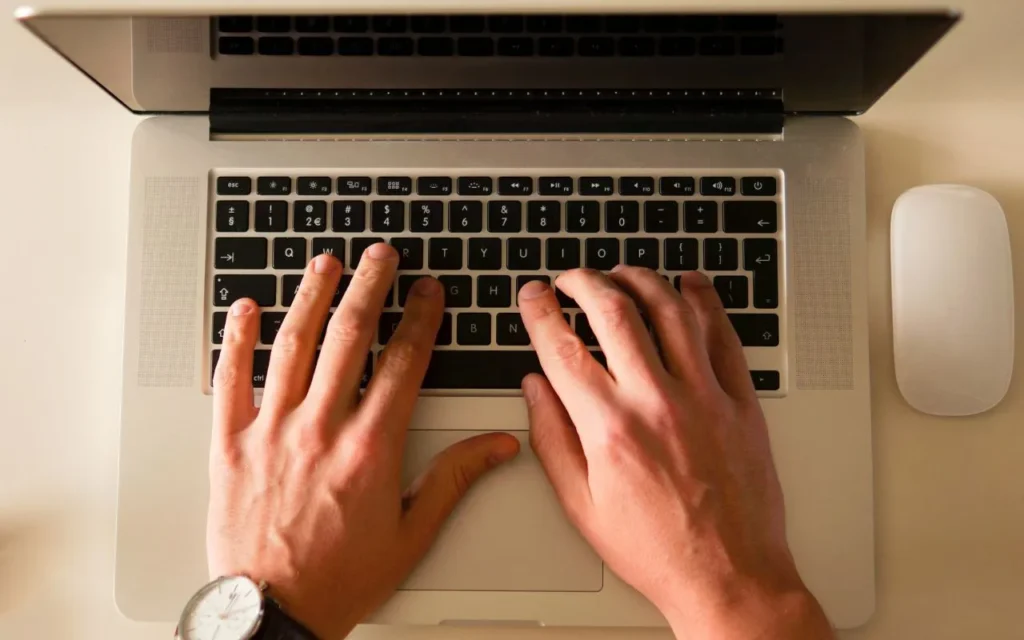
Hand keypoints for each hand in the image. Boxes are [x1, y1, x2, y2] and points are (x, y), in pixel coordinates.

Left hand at [209, 247, 519, 638]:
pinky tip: (244, 309)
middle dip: (370, 288)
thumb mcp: (412, 532)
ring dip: (311, 298)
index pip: (403, 363)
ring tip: (325, 264)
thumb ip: (454, 478)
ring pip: (294, 346)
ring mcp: (272, 431)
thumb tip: (498, 447)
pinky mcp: (231, 445)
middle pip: (350, 338)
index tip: (427, 292)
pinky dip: (235, 340)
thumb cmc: (340, 577)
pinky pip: (230, 380)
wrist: (272, 611)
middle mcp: (321, 429)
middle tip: (381, 257)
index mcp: (369, 447)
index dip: (420, 319)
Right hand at [518, 268, 832, 639]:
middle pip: (613, 313)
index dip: (540, 312)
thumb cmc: (657, 549)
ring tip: (622, 273)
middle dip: (584, 282)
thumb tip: (535, 389)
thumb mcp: (582, 506)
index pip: (562, 348)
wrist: (729, 577)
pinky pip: (724, 335)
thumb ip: (552, 440)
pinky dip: (706, 301)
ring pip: (671, 310)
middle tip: (571, 278)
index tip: (534, 296)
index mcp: (609, 428)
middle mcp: (656, 402)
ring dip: (641, 280)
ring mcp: (704, 397)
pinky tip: (692, 285)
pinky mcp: (741, 402)